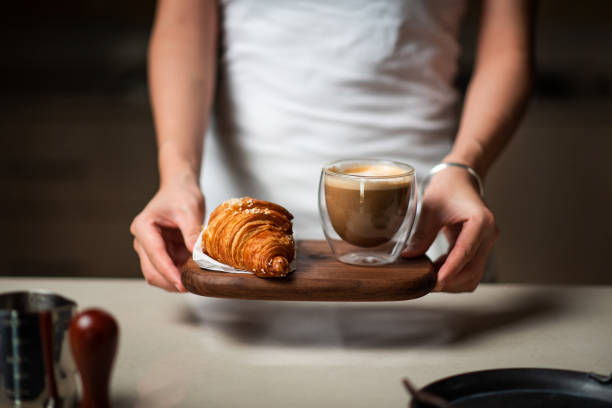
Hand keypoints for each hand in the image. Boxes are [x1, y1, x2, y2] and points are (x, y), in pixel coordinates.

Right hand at [130, 179, 203, 291]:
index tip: (182, 284)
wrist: (181, 189)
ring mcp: (151, 249)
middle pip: (151, 271)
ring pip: (158, 274)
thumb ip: (192, 233)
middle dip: (170, 281)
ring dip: (175, 279)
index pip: (155, 255)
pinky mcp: (162, 253)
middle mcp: (143, 241)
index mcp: (143, 227)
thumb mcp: (189, 211)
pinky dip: (180, 274)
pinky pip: (168, 270)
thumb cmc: (181, 195)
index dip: (169, 272)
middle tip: (191, 286)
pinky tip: (193, 274)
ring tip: (194, 279)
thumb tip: (198, 254)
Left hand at [401, 167, 498, 291]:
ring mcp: (487, 242)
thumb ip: (422, 234)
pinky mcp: (481, 247)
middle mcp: (489, 234)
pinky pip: (471, 269)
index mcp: (481, 221)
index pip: (466, 252)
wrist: (459, 180)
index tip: (436, 282)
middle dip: (450, 280)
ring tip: (429, 278)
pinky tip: (436, 271)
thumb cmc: (447, 189)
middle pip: (473, 269)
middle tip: (425, 283)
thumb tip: (409, 257)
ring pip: (474, 274)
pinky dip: (454, 274)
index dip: (450, 270)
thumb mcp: (430, 209)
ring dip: (453, 281)